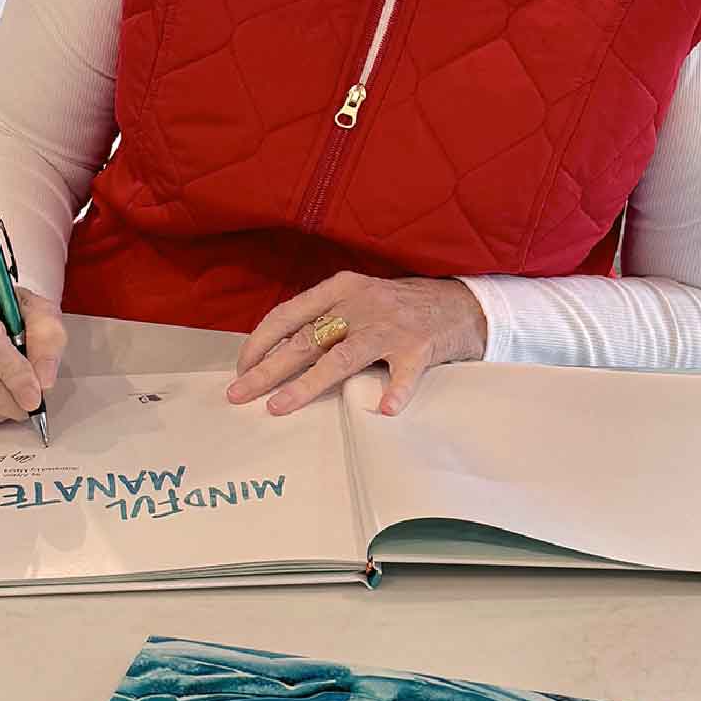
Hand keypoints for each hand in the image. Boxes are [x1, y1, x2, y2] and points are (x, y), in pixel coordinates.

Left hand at [227, 272, 485, 417]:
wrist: (463, 304)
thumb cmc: (400, 308)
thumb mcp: (358, 300)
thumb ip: (325, 319)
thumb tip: (276, 353)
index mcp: (340, 289)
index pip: (287, 315)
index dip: (259, 342)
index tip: (240, 369)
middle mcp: (361, 304)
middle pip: (305, 340)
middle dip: (266, 369)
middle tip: (238, 394)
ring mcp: (391, 326)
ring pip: (341, 357)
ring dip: (307, 383)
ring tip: (280, 406)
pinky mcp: (420, 348)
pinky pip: (403, 372)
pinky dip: (394, 391)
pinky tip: (382, 410)